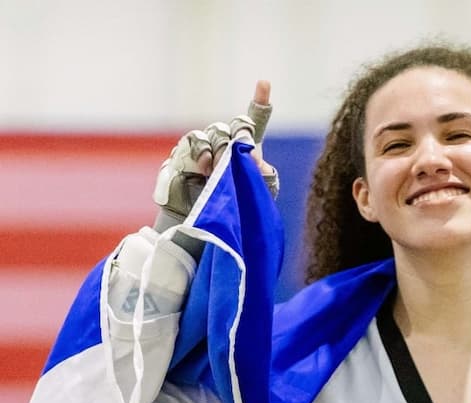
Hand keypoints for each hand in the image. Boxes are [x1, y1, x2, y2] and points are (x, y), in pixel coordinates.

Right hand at [153, 80, 278, 230]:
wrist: (203, 227)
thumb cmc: (233, 210)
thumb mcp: (255, 195)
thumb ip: (262, 176)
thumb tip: (256, 158)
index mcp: (244, 149)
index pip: (254, 121)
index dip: (260, 101)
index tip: (265, 83)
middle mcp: (222, 144)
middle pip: (230, 126)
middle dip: (237, 136)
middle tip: (238, 154)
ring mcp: (200, 149)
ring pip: (209, 133)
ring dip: (217, 149)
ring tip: (217, 169)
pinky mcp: (181, 157)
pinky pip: (191, 145)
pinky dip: (199, 155)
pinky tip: (203, 169)